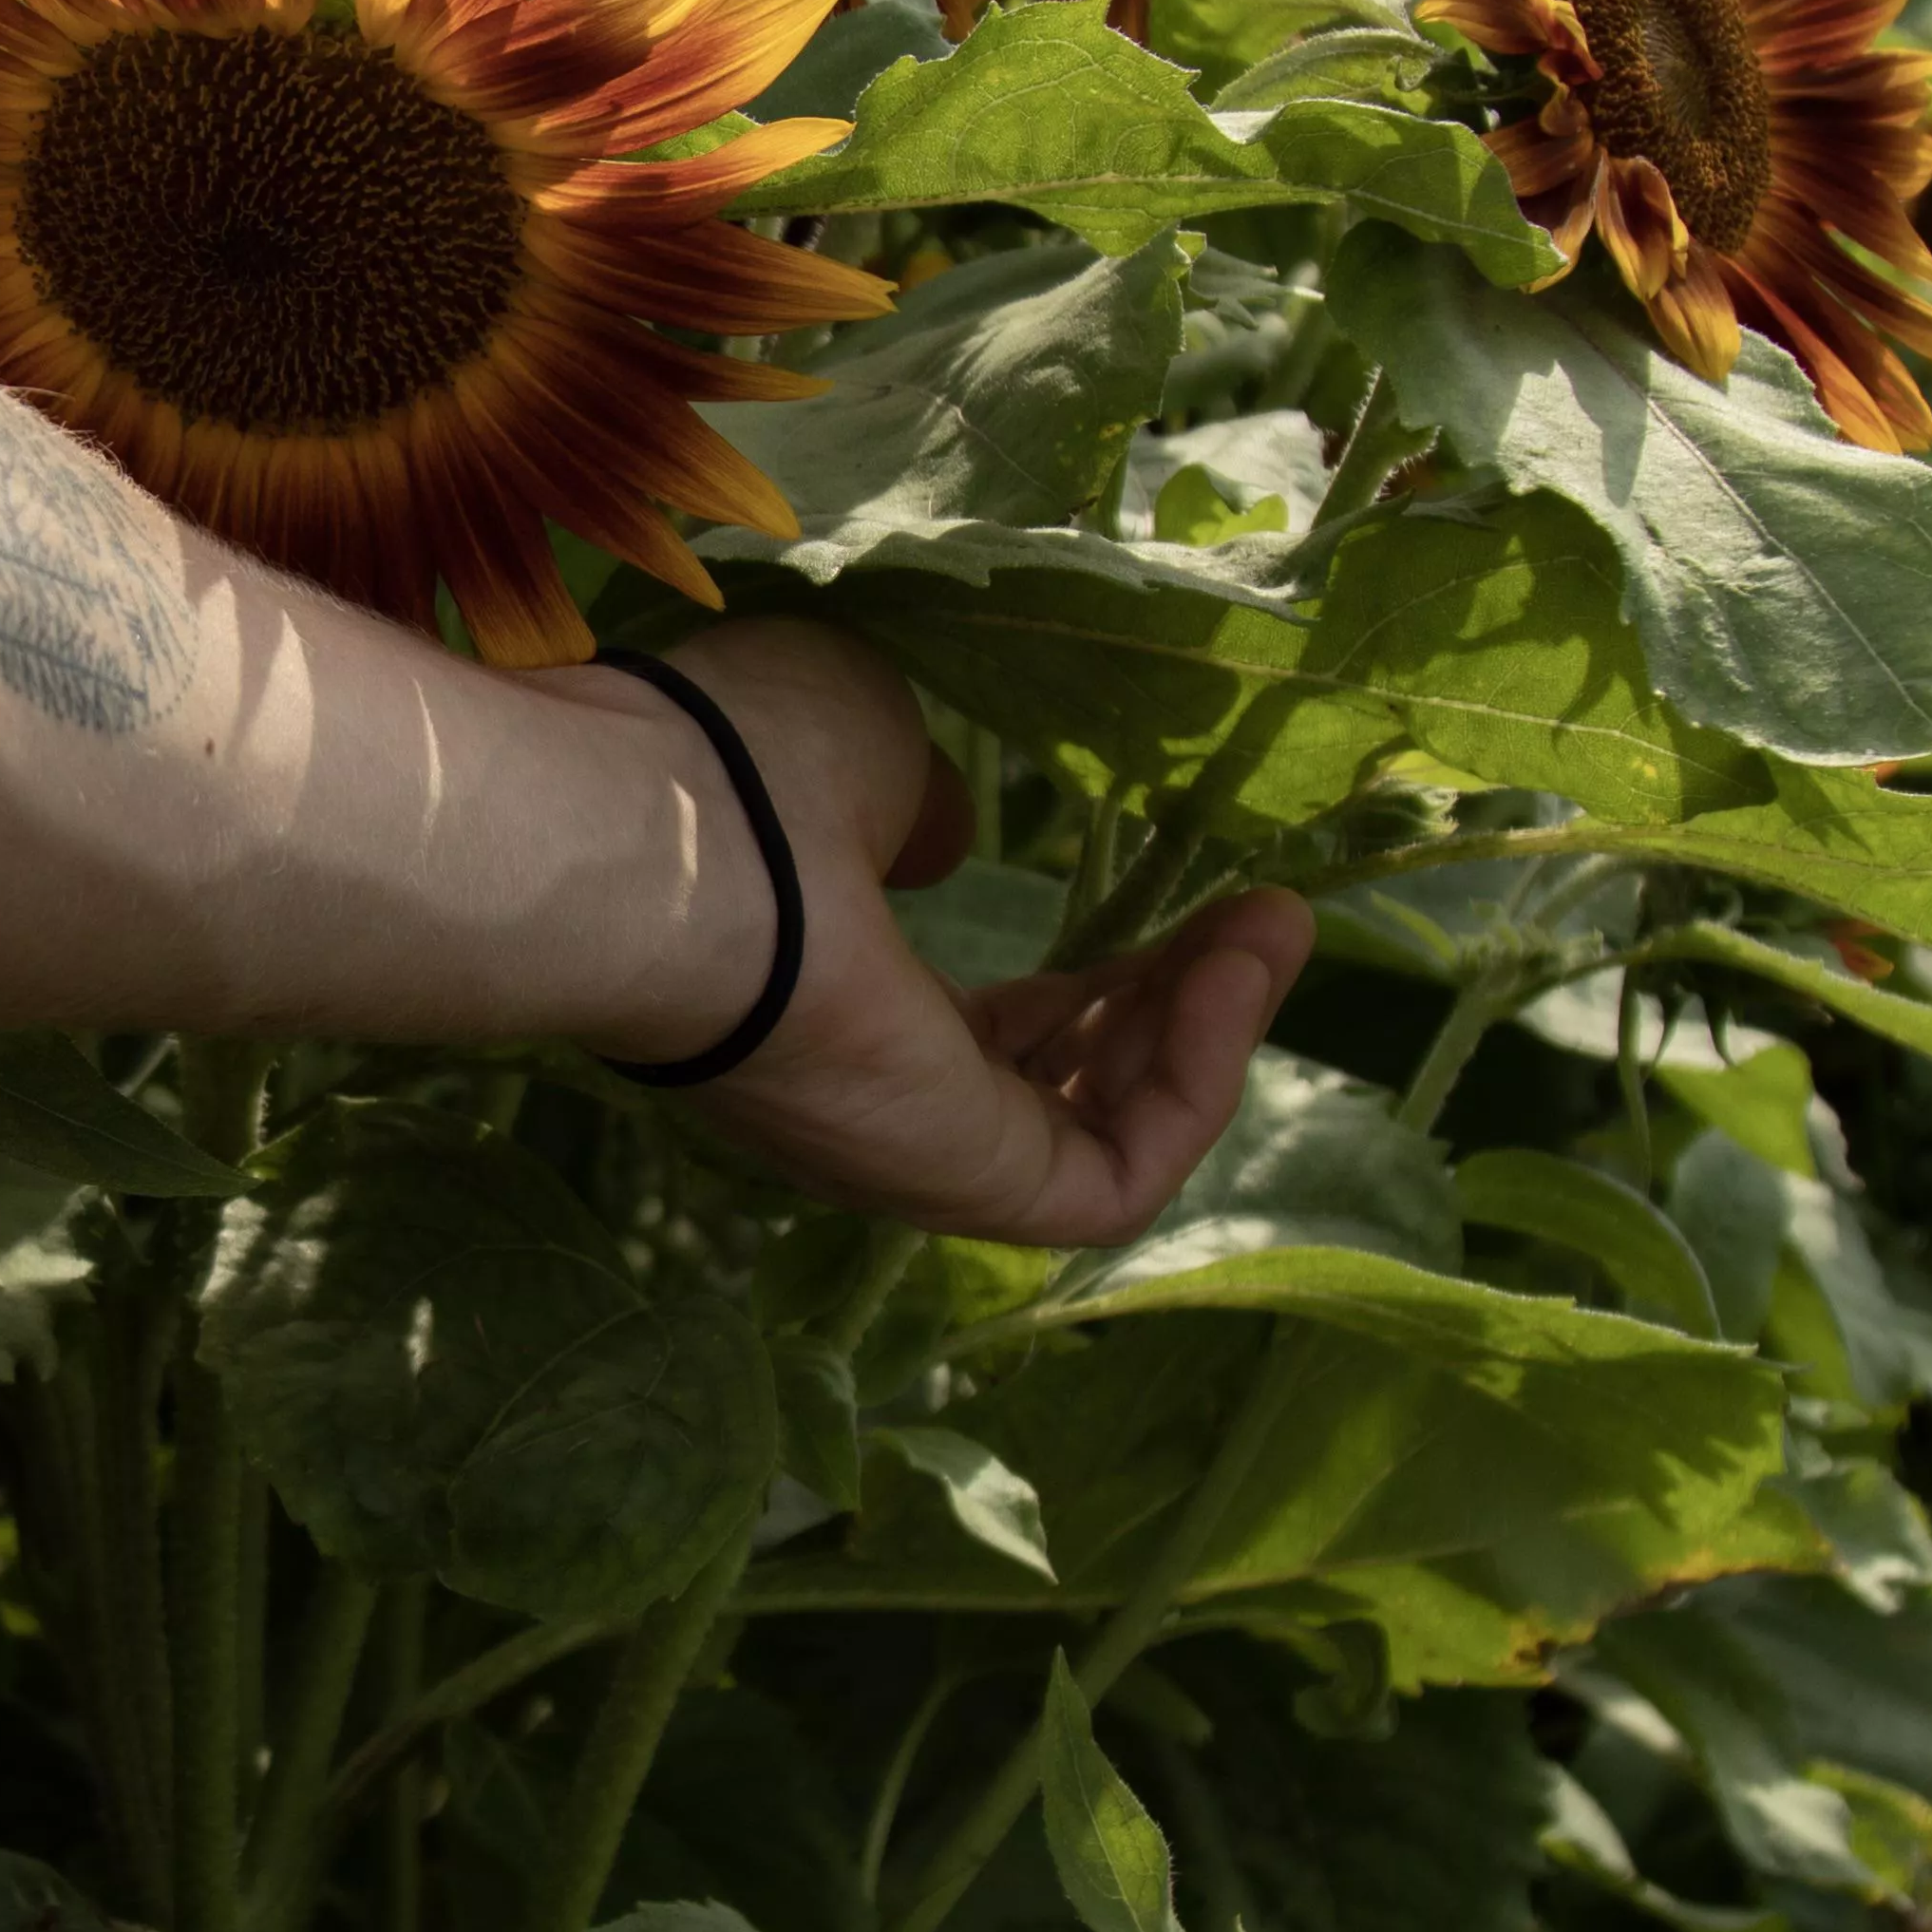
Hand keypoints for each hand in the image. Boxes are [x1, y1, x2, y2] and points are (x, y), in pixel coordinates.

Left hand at [555, 616, 1312, 1244]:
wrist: (660, 845)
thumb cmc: (733, 770)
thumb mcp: (860, 747)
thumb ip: (920, 804)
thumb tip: (949, 844)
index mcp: (827, 999)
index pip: (986, 1030)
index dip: (1098, 980)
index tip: (1187, 902)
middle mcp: (867, 1096)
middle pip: (1058, 1089)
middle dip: (1173, 1004)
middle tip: (1263, 915)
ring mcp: (914, 1152)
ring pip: (1101, 1136)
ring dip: (1208, 1033)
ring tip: (1272, 924)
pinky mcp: (964, 1185)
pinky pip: (1115, 1176)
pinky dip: (1198, 1081)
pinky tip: (1236, 969)